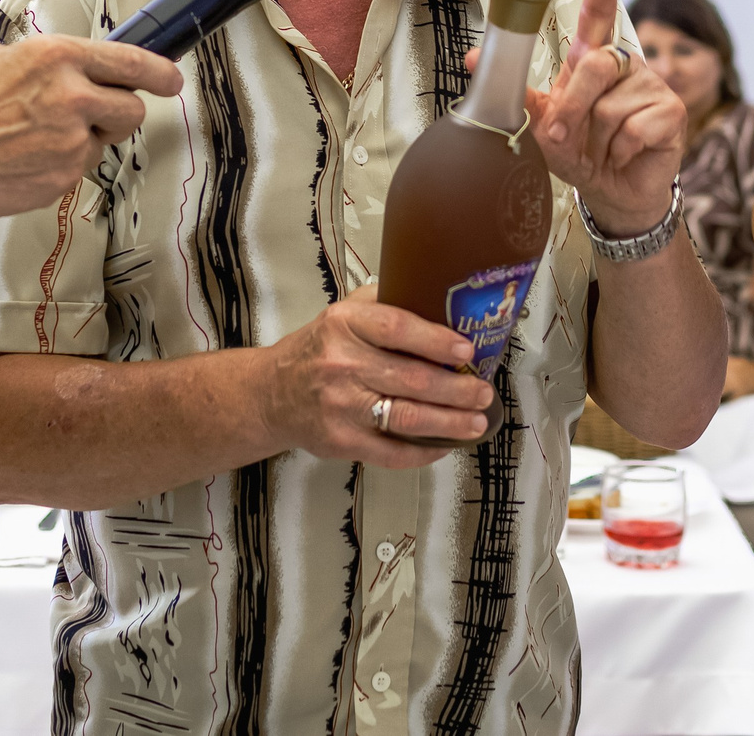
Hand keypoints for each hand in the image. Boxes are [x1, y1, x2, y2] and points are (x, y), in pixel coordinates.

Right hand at [0, 35, 182, 223]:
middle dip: (117, 113)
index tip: (171, 79)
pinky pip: (79, 168)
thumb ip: (40, 62)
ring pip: (104, 141)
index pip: (130, 60)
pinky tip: (26, 161)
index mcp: (55, 57)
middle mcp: (71, 94)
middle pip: (132, 107)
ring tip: (38, 141)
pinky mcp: (63, 176)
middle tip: (93, 118)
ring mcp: (71, 139)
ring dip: (84, 141)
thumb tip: (64, 66)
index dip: (159, 72)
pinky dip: (61, 167)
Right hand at [257, 283, 493, 464]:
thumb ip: (383, 305)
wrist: (270, 394)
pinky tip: (445, 445)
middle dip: (456, 388)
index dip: (435, 340)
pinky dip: (423, 451)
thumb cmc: (318, 350)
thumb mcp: (341, 314)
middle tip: (484, 392)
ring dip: (449, 422)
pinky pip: (390, 452)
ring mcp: (340, 406)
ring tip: (476, 421)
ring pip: (405, 417)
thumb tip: (440, 302)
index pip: (396, 328)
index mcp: (343, 325)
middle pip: (410, 378)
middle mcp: (340, 364)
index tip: (467, 349)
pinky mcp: (340, 441)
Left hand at [522, 0, 685, 238]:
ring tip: (602, 149)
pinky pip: (634, 129)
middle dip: (574, 108)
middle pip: (596, 64)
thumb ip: (519, 93)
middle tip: (565, 137)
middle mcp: (624, 65)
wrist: (610, 191)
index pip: (598, 14)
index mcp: (592, 60)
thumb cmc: (577, 150)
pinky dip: (620, 152)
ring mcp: (651, 86)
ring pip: (612, 106)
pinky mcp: (671, 112)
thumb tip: (474, 58)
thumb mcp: (542, 124)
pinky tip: (624, 156)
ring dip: (597, 140)